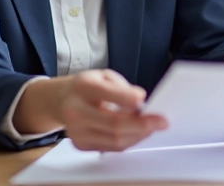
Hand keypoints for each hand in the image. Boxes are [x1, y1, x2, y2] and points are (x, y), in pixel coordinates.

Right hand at [52, 69, 167, 150]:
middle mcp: (76, 111)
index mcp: (83, 87)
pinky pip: (111, 147)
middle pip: (114, 124)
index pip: (107, 95)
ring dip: (139, 135)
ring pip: (115, 140)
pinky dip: (129, 140)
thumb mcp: (104, 76)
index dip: (128, 99)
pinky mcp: (81, 145)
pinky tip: (138, 132)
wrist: (61, 101)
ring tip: (152, 127)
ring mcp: (76, 131)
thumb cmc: (87, 87)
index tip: (145, 101)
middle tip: (162, 122)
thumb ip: (122, 87)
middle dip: (142, 124)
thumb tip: (140, 100)